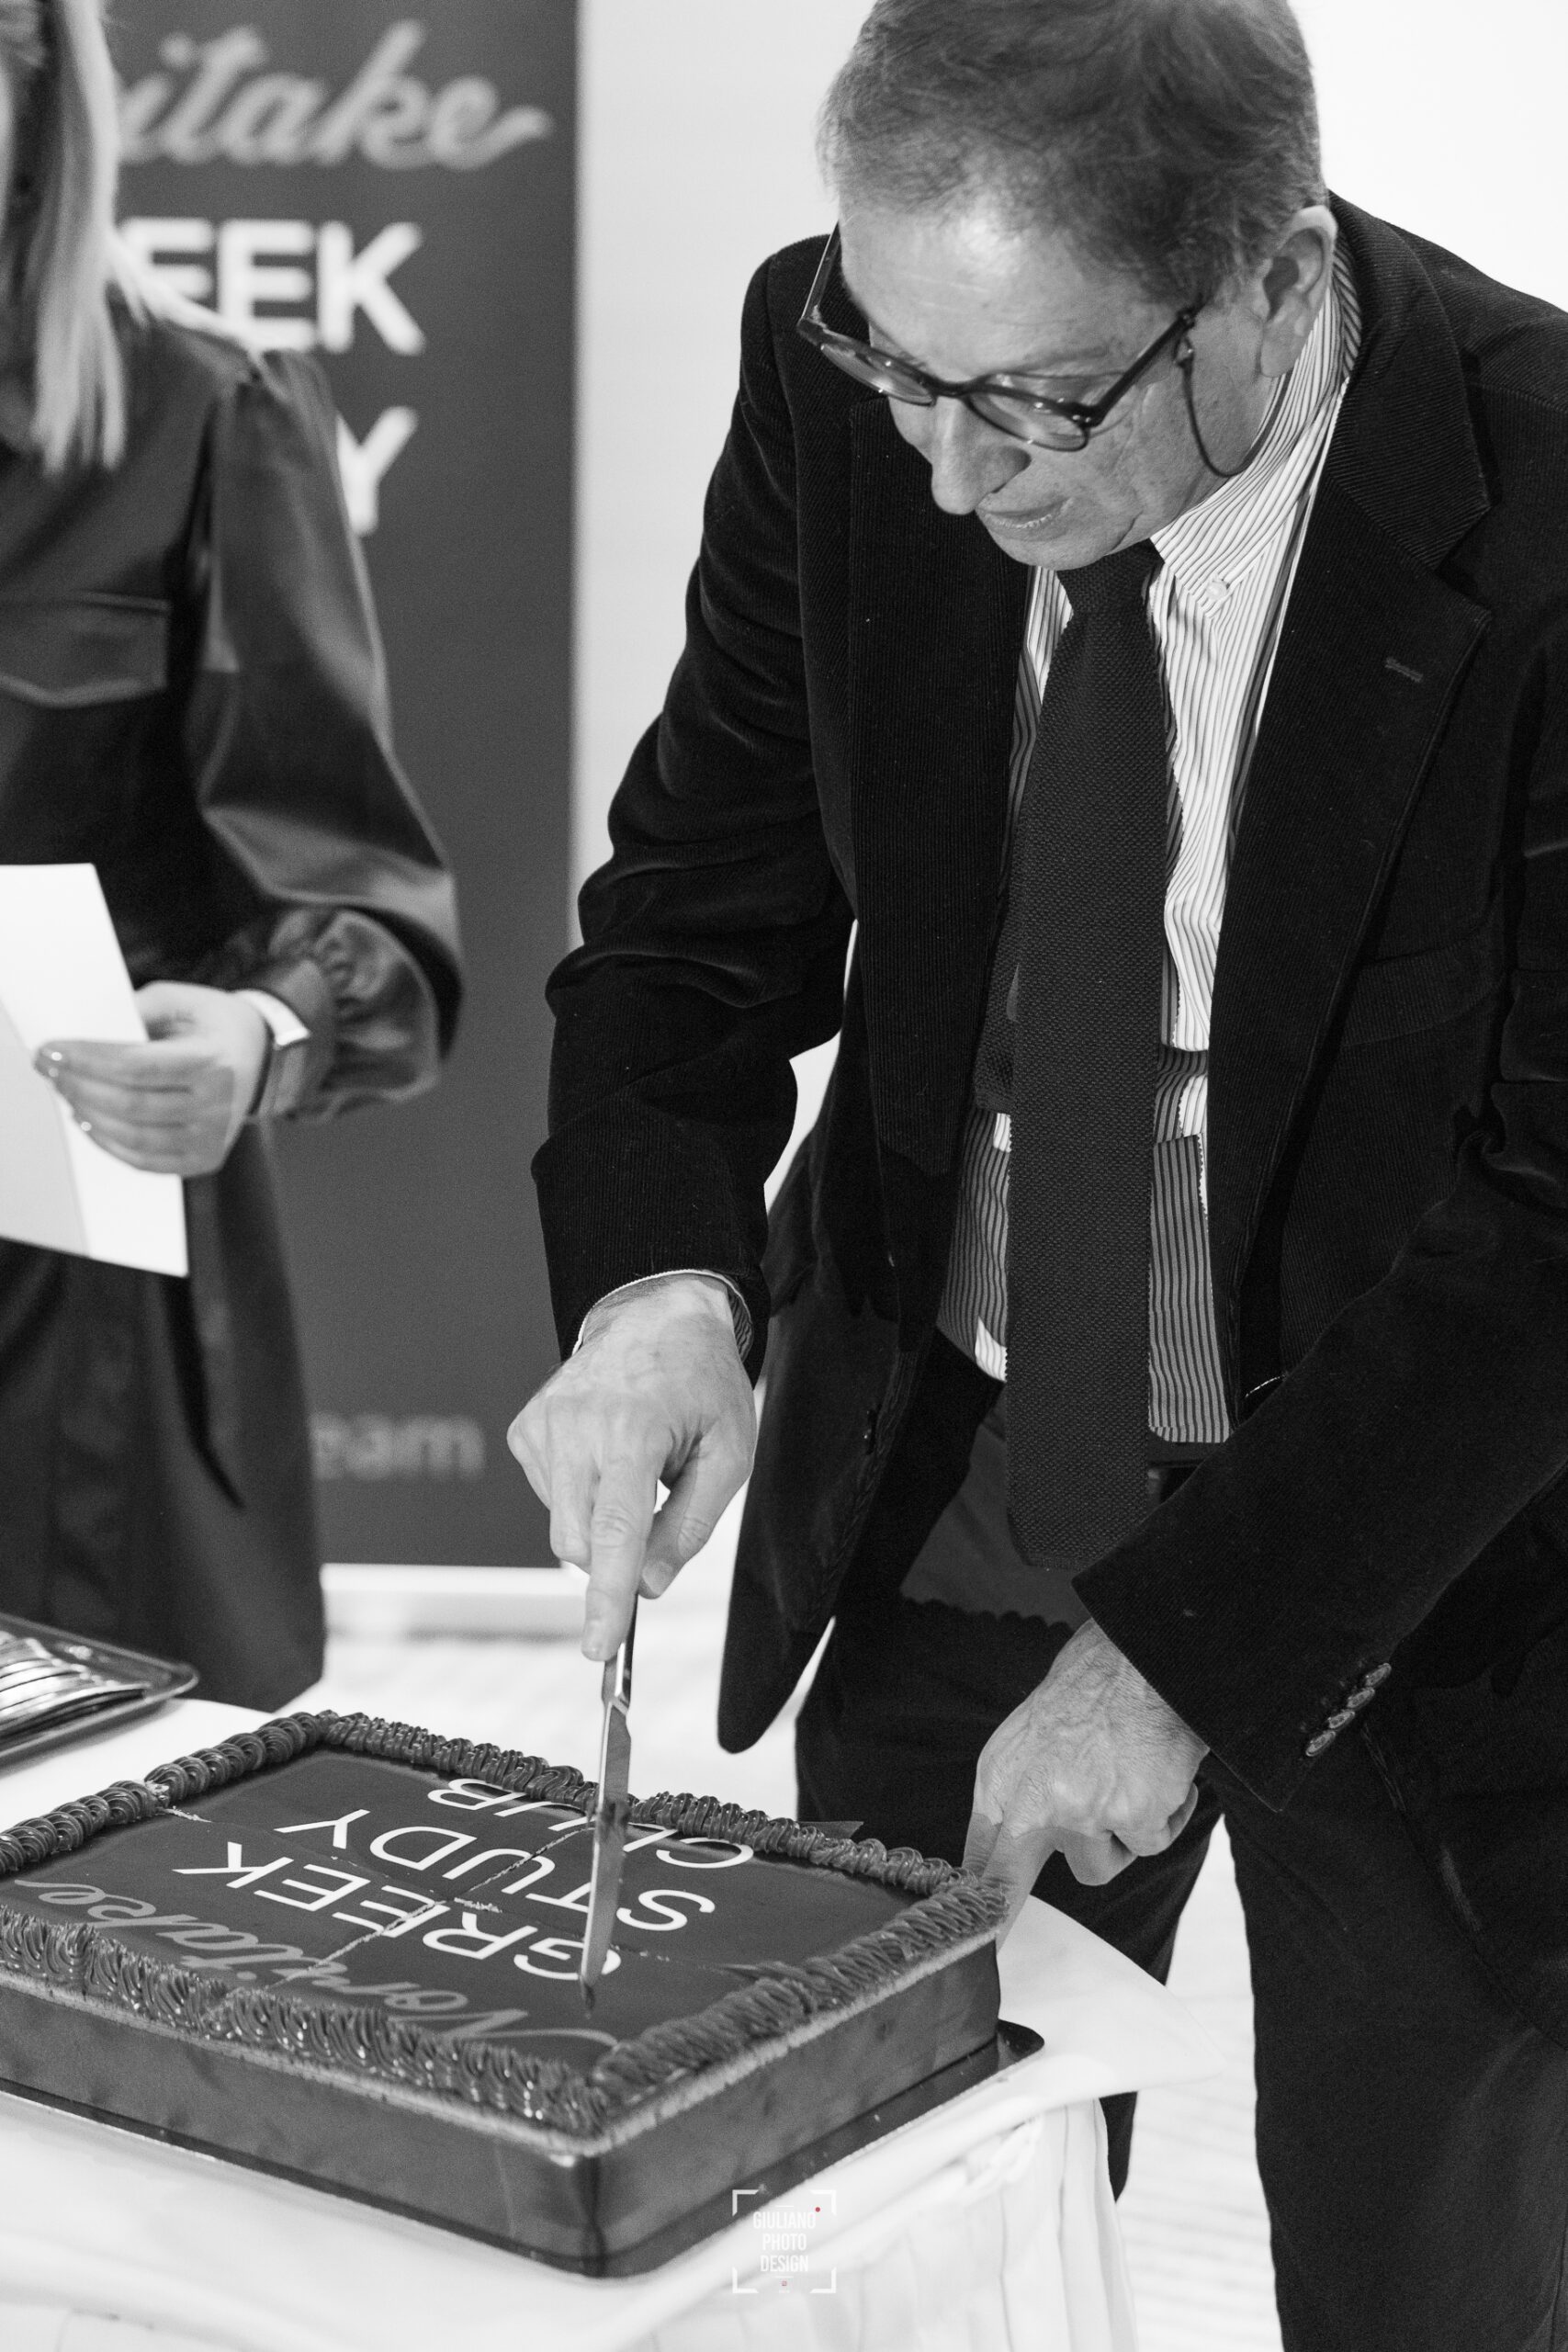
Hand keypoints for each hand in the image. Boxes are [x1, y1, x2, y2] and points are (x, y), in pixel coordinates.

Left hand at [35, 982, 269, 1178]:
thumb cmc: (215, 1026)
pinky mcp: (203, 1158)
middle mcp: (217, 1104)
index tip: (52, 1051)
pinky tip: (89, 1121)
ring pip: (133, 1137)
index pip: (137, 1067)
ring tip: (67, 1093)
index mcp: (213, 1060)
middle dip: (79, 1086)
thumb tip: (86, 1033)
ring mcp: (212, 1137)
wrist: (260, 1055)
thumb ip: (135, 1010)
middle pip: (130, 1105)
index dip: (87, 1061)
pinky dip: (109, 1144)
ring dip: (89, 1115)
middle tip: (50, 1070)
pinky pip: (145, 1161)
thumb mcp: (179, 1000)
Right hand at [508, 1274, 755, 1660]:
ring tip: (637, 1463)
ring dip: (601, 1519)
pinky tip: (607, 1454)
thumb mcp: (727, 1453)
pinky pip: (550, 1496)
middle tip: (657, 1521)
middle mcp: (576, 1427)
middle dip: (614, 1558)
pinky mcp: (526, 1428)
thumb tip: (648, 1585)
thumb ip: (690, 1526)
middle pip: (580, 1543)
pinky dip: (582, 1495)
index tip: (601, 1648)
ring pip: (563, 1525)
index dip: (607, 1597)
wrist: (658, 1312)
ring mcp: (543, 1425)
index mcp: (632, 1432)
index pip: (614, 1532)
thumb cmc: (702, 1385)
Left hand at [962, 1619, 1206, 1930]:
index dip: (978, 1899)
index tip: (974, 1929)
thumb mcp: (1034, 1732)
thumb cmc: (1097, 1681)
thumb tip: (1025, 1834)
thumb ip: (1026, 1787)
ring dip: (1120, 1835)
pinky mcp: (1130, 1819)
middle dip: (1003, 1917)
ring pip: (1098, 1865)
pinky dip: (1167, 1814)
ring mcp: (1081, 1815)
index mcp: (1000, 1777)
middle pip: (1011, 1884)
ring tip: (1132, 1780)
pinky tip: (1165, 1773)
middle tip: (999, 1940)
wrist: (1145, 1652)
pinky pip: (1152, 1841)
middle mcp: (1031, 1803)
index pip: (976, 1856)